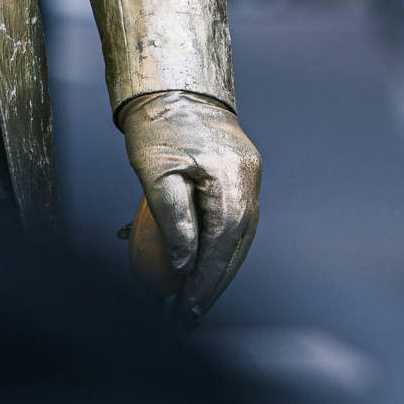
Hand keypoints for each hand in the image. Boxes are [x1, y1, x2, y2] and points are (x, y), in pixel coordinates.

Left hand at [116, 89, 260, 319]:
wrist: (173, 84)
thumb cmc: (155, 125)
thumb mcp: (154, 171)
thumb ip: (172, 219)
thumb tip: (182, 266)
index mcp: (233, 181)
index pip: (224, 244)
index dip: (207, 283)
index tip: (186, 311)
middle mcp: (249, 184)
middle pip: (235, 248)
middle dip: (210, 287)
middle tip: (182, 318)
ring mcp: (248, 180)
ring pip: (234, 239)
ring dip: (209, 270)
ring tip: (181, 300)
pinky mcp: (238, 178)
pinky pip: (225, 220)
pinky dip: (206, 244)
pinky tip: (179, 262)